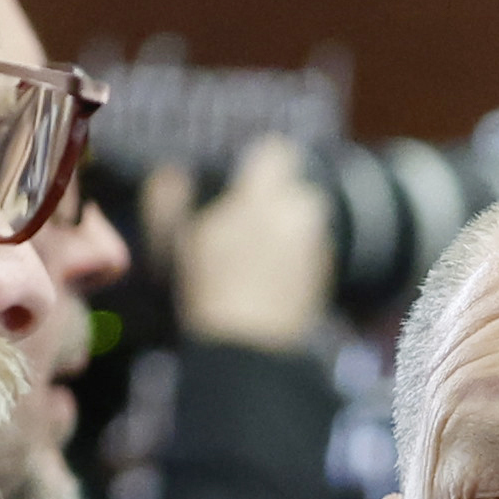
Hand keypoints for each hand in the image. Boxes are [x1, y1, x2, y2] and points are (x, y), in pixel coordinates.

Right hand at [157, 134, 335, 352]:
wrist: (248, 347)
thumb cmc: (206, 289)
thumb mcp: (177, 241)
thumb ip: (170, 199)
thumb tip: (170, 174)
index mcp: (264, 197)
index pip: (277, 151)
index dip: (261, 162)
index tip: (247, 178)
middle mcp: (301, 213)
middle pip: (297, 186)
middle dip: (279, 198)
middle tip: (252, 219)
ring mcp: (319, 243)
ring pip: (309, 218)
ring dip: (292, 226)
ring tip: (264, 250)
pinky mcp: (329, 272)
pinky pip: (317, 247)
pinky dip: (302, 253)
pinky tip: (277, 274)